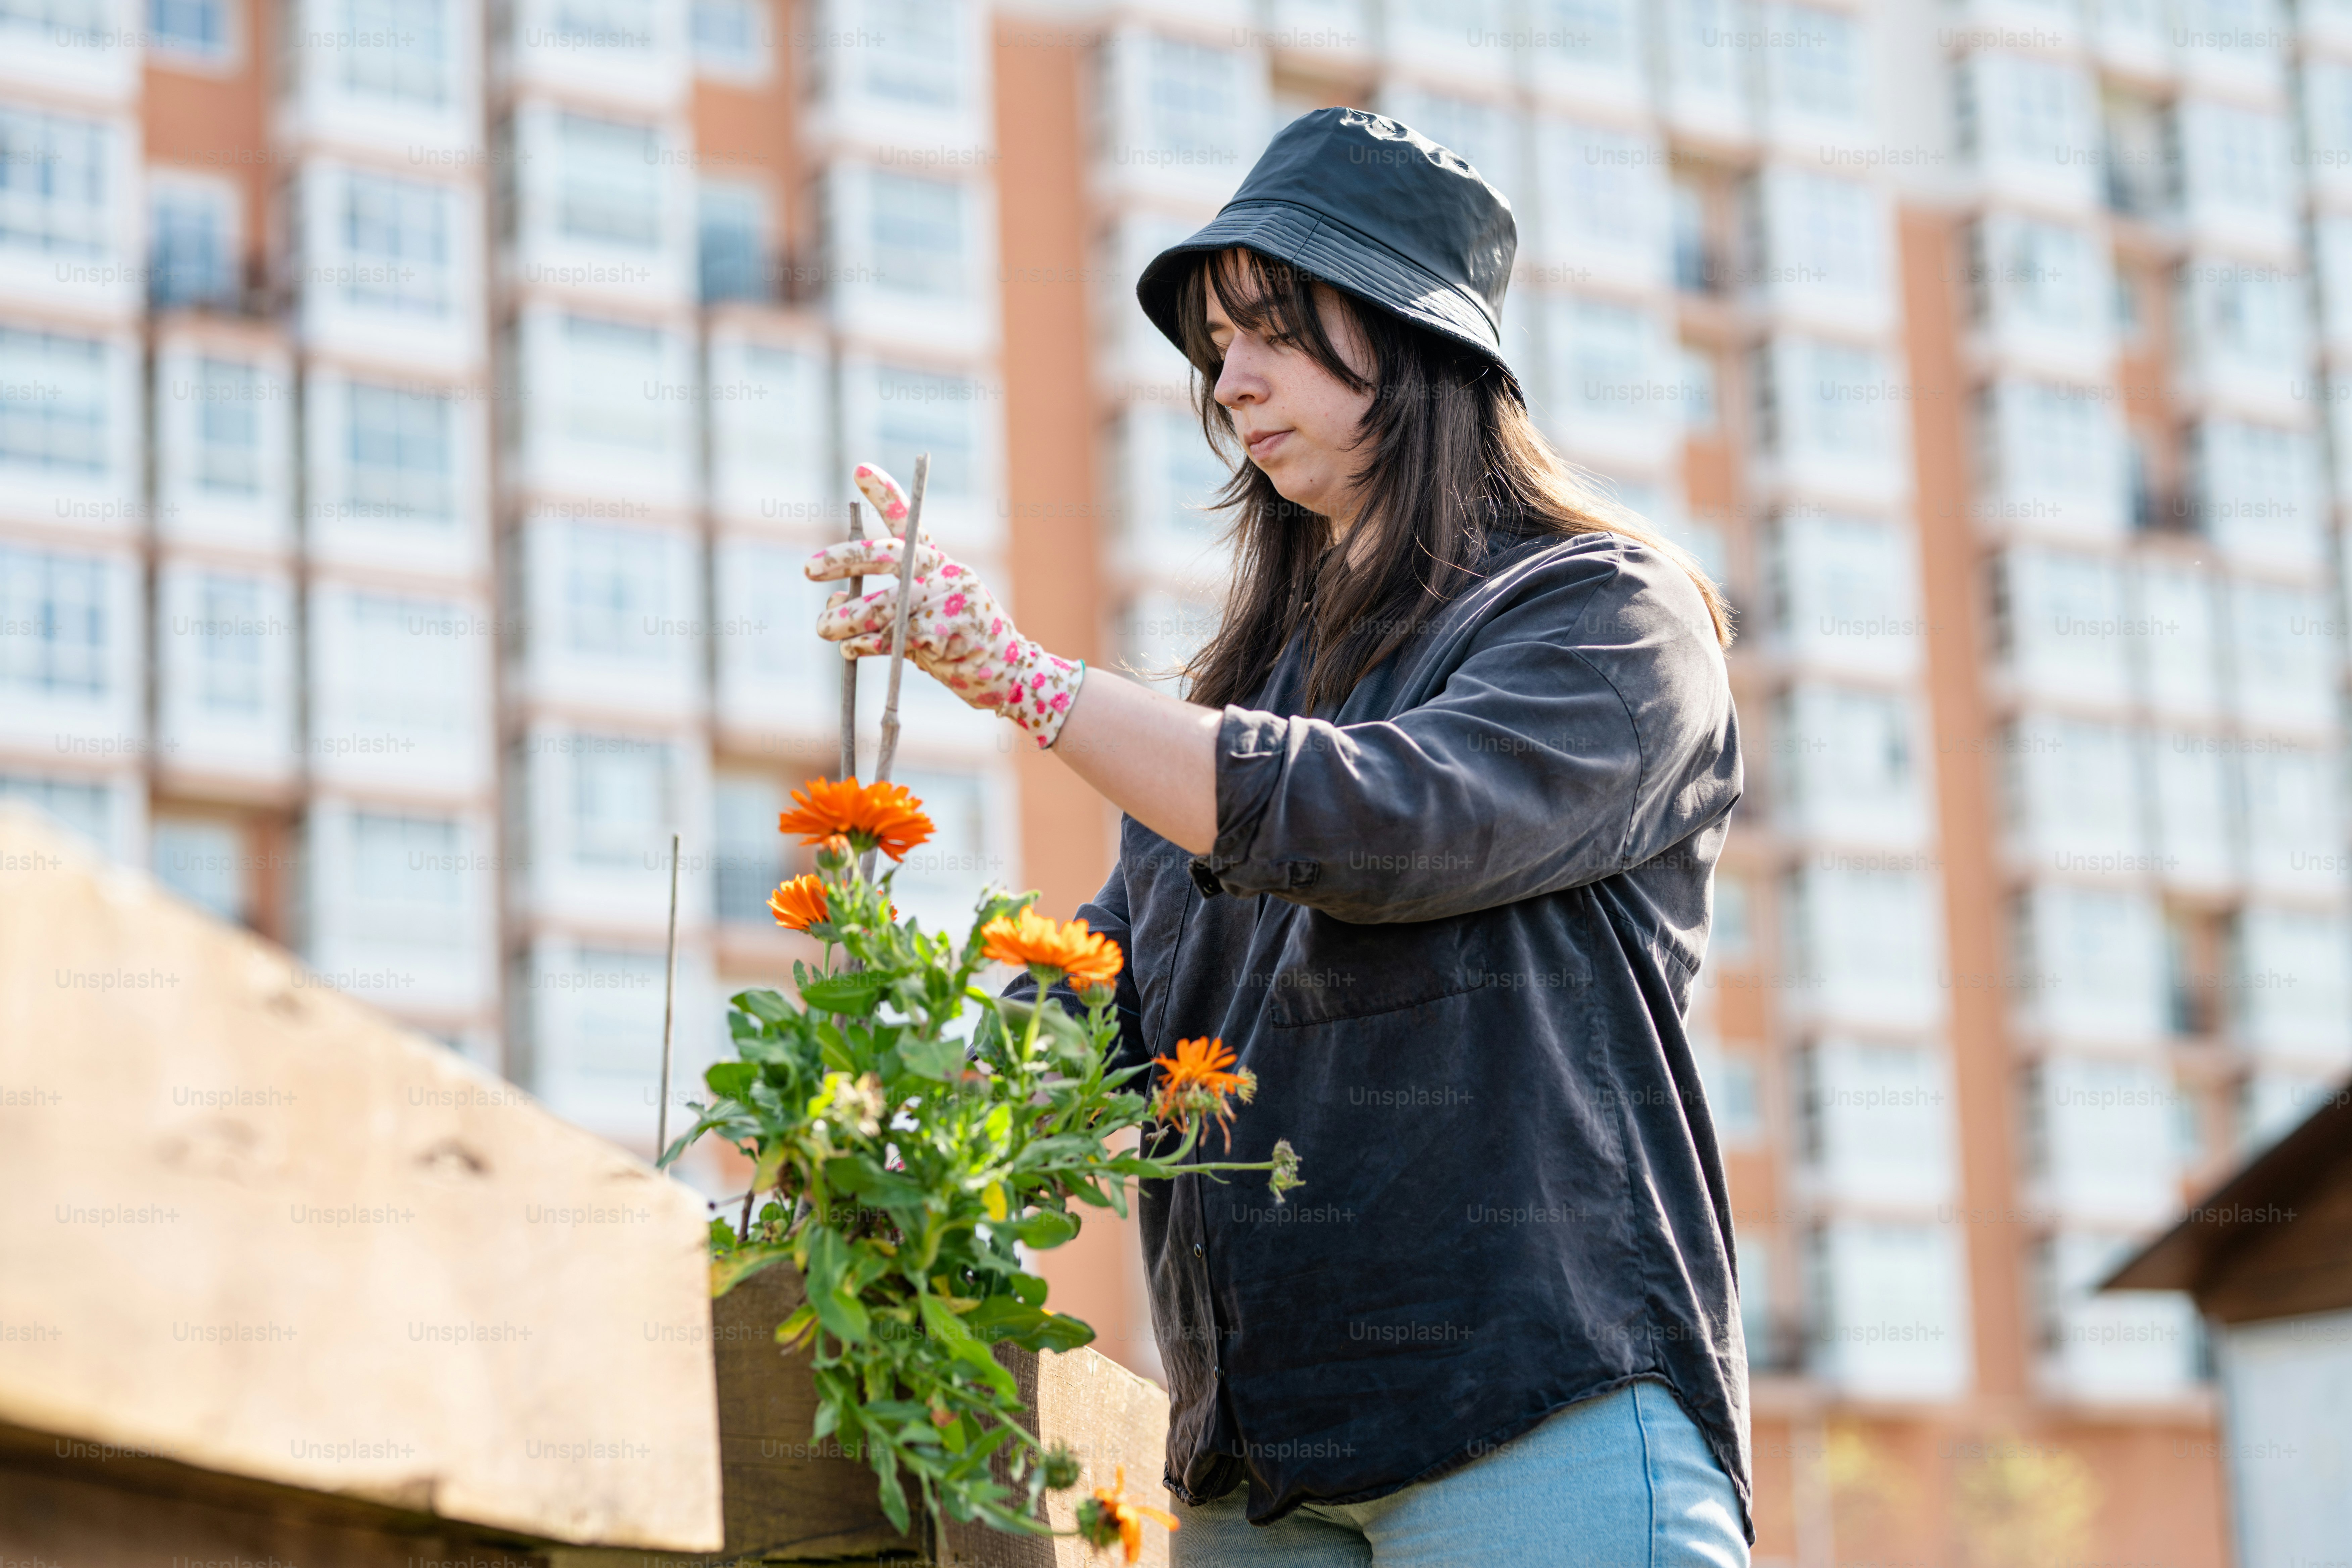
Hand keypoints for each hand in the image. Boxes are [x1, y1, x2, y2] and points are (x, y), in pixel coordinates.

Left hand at [807, 465, 1084, 748]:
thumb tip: (833, 602)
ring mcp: (945, 602)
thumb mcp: (921, 617)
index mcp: (939, 564)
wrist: (1009, 675)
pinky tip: (852, 648)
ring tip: (824, 628)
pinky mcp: (943, 633)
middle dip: (843, 559)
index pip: (909, 522)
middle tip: (809, 568)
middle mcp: (943, 575)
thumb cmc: (960, 647)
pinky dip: (864, 645)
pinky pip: (890, 638)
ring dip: (846, 617)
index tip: (859, 468)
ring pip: (882, 605)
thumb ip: (883, 607)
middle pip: (887, 556)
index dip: (884, 494)